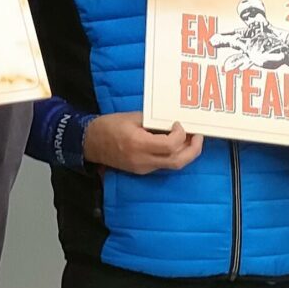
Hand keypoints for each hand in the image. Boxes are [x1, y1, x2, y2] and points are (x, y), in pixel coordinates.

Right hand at [82, 112, 203, 175]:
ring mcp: (142, 168)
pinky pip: (163, 165)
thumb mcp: (131, 117)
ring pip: (173, 165)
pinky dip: (173, 155)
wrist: (89, 143)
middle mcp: (142, 159)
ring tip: (190, 140)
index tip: (178, 124)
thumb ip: (153, 121)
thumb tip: (172, 123)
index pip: (170, 145)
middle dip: (193, 150)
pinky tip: (175, 145)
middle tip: (199, 137)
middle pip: (177, 161)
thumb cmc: (108, 126)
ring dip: (185, 153)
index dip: (180, 134)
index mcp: (138, 144)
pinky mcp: (141, 170)